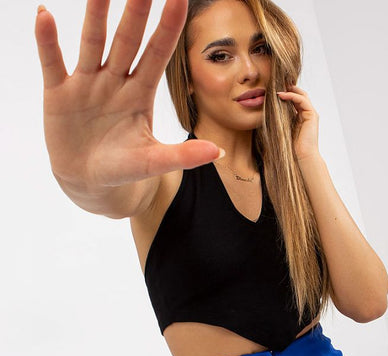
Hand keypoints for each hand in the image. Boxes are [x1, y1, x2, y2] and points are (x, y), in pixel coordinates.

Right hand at [34, 0, 220, 191]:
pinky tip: (45, 17)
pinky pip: (53, 62)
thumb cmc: (123, 167)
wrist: (88, 181)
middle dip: (135, 12)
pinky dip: (47, 42)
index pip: (158, 54)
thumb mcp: (153, 162)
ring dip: (95, 15)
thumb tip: (217, 151)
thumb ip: (182, 155)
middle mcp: (115, 81)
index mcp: (140, 93)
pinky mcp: (59, 93)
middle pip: (127, 41)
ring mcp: (87, 84)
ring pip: (93, 42)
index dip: (168, 27)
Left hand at [277, 84, 319, 161]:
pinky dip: (292, 96)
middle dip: (288, 89)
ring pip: (301, 95)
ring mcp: (311, 114)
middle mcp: (307, 114)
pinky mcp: (312, 115)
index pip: (294, 100)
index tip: (273, 91)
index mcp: (300, 118)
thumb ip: (278, 121)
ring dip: (289, 90)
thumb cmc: (291, 148)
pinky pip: (302, 100)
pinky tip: (282, 95)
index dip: (285, 94)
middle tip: (275, 85)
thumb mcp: (282, 130)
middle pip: (299, 95)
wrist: (302, 157)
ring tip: (277, 89)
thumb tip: (265, 116)